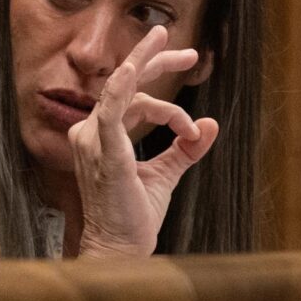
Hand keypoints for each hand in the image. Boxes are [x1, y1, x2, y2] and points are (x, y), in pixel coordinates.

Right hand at [70, 26, 218, 257]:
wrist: (120, 248)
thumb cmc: (134, 216)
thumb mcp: (165, 174)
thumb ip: (184, 148)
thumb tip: (209, 124)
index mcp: (101, 136)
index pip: (130, 99)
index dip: (166, 102)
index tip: (193, 128)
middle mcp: (90, 132)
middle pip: (123, 83)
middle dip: (155, 60)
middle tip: (190, 52)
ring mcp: (93, 140)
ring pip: (125, 91)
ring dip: (154, 70)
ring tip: (187, 56)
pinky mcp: (105, 151)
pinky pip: (110, 111)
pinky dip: (122, 88)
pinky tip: (132, 70)